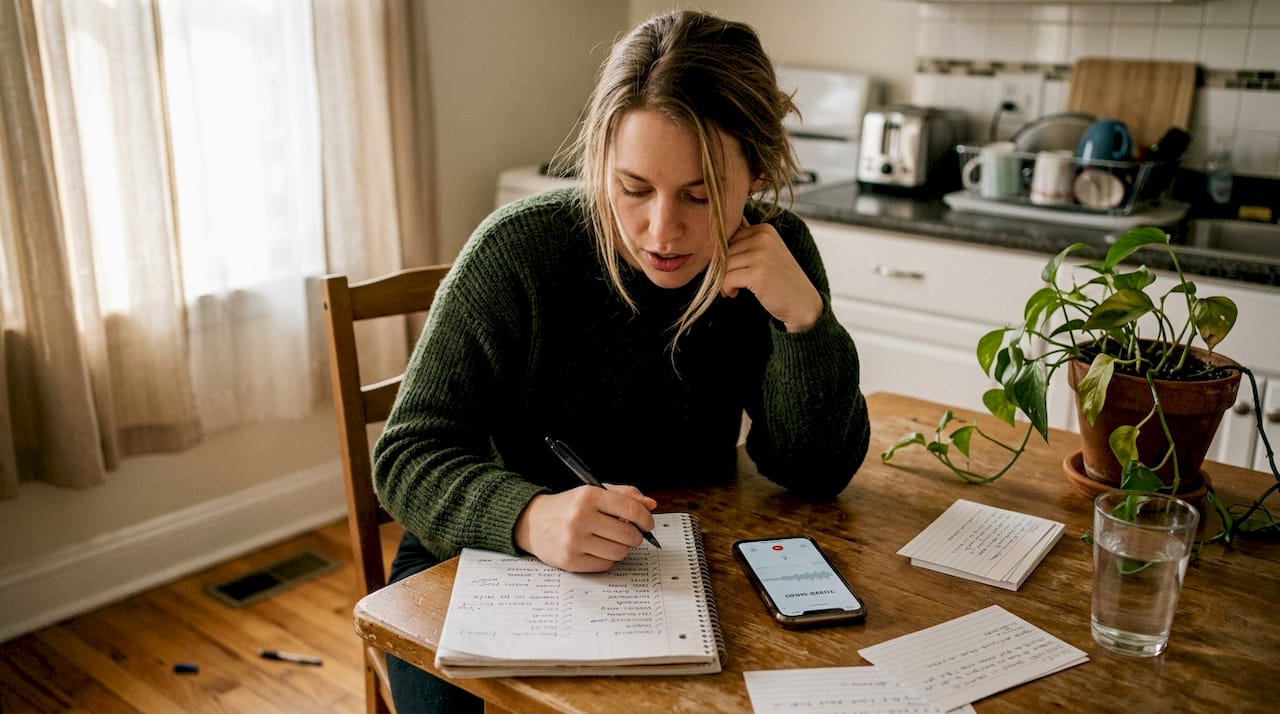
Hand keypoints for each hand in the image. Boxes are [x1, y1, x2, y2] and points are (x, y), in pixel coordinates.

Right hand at [514, 484, 657, 571]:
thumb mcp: (593, 492)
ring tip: (611, 541)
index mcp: (589, 496)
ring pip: (619, 552)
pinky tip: (598, 550)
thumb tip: (651, 505)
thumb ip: (624, 495)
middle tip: (630, 534)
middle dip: (635, 536)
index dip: (646, 519)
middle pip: (628, 534)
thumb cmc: (568, 507)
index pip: (630, 509)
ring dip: (621, 548)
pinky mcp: (570, 561)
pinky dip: (607, 559)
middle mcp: (581, 518)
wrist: (533, 522)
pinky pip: (605, 565)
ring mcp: (575, 541)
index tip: (648, 524)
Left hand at [722, 218, 822, 331]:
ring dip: (722, 280)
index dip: (724, 256)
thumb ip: (746, 242)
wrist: (802, 303)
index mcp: (764, 230)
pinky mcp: (758, 273)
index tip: (732, 270)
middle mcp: (763, 237)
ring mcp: (761, 254)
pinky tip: (734, 294)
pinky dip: (726, 289)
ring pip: (723, 265)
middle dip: (721, 269)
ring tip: (732, 289)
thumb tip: (714, 234)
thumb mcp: (766, 253)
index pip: (728, 237)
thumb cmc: (780, 281)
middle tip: (729, 284)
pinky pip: (727, 278)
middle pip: (723, 250)